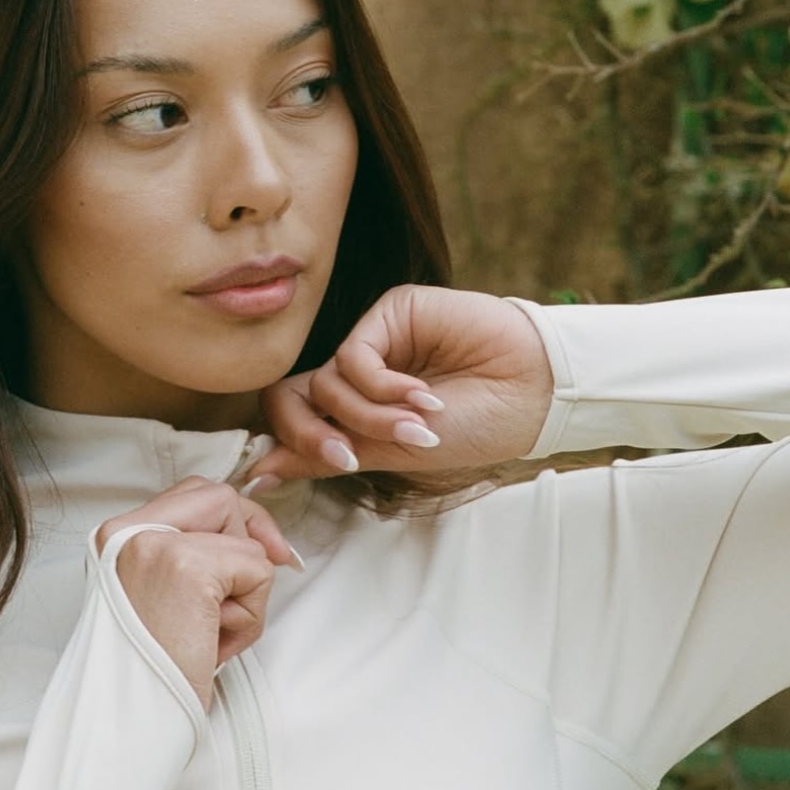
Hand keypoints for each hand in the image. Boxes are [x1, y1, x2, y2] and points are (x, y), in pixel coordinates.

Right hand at [97, 479, 300, 708]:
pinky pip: (257, 571)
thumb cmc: (151, 672)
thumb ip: (194, 557)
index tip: (264, 554)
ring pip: (246, 541)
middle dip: (249, 547)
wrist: (130, 722)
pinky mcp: (188, 566)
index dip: (236, 519)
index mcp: (115, 536)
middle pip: (222, 498)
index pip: (195, 492)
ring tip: (208, 636)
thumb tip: (267, 541)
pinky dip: (249, 617)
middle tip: (233, 606)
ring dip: (246, 598)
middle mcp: (128, 530)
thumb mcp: (161, 601)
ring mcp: (156, 543)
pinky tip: (213, 645)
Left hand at [247, 285, 553, 483]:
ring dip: (369, 416)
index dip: (287, 446)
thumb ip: (327, 457)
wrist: (530, 394)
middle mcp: (355, 375)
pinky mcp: (388, 314)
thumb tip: (258, 474)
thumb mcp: (393, 453)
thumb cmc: (472, 428)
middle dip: (310, 434)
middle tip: (346, 456)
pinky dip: (382, 387)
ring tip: (418, 425)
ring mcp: (371, 344)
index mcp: (353, 409)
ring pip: (325, 384)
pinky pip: (352, 357)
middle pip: (288, 398)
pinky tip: (424, 396)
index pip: (291, 418)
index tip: (286, 474)